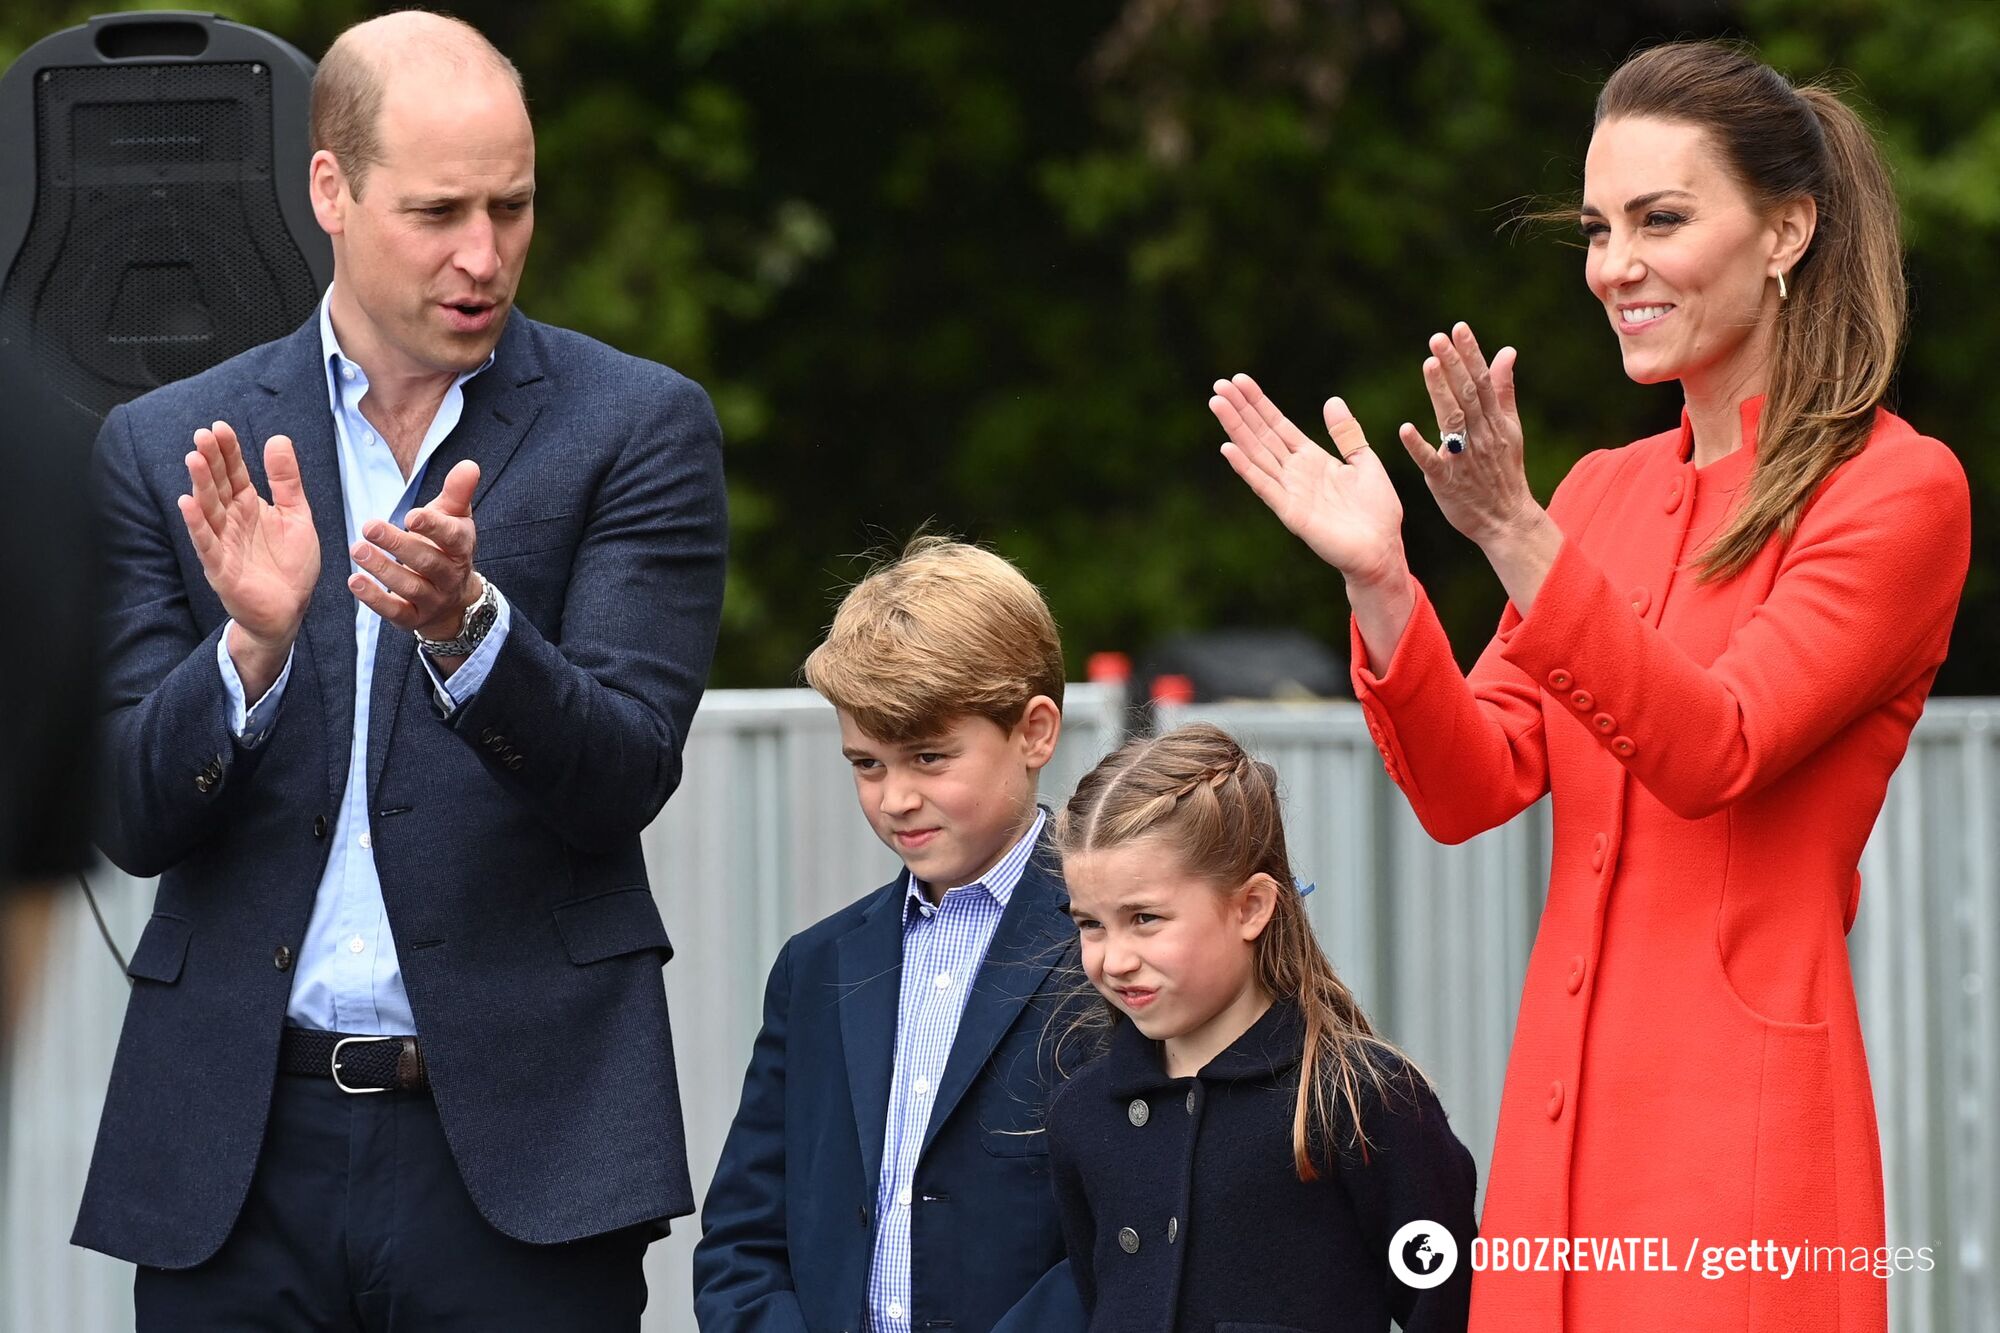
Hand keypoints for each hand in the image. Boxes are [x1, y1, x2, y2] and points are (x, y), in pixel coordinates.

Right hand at [177, 421, 319, 649]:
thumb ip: (287, 482)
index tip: (220, 427)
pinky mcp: (221, 568)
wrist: (290, 609)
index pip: (235, 473)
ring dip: (200, 485)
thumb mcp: (297, 516)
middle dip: (211, 461)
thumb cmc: (290, 565)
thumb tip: (278, 439)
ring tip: (193, 458)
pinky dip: (197, 525)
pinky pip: (207, 544)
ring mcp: (224, 544)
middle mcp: (232, 521)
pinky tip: (188, 504)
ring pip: (209, 510)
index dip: (228, 452)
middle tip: (203, 435)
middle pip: (218, 486)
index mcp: (250, 507)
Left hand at [348, 459, 481, 640]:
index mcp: (461, 547)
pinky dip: (375, 598)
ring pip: (410, 586)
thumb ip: (458, 492)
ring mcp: (433, 599)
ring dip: (382, 569)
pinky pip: (395, 611)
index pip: (451, 537)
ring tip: (357, 549)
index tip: (411, 516)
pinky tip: (355, 582)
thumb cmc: (447, 547)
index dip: (433, 528)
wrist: (454, 598)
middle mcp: (450, 575)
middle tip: (369, 527)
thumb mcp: (455, 518)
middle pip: (427, 561)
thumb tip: (469, 464)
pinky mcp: (413, 618)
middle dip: (398, 545)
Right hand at [1209, 373, 1408, 588]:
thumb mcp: (1365, 462)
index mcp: (1312, 459)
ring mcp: (1289, 491)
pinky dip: (1245, 467)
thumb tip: (1332, 400)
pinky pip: (1263, 485)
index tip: (1240, 381)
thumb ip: (1346, 434)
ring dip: (1235, 429)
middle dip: (1240, 410)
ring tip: (1217, 403)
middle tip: (1219, 384)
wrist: (1382, 550)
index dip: (1259, 403)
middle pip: (1261, 435)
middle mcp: (1295, 473)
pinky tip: (1228, 448)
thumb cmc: (1377, 512)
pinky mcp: (1290, 512)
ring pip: (1256, 453)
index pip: (1278, 425)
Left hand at [1397, 323, 1542, 548]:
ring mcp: (1464, 458)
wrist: (1506, 519)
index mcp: (1495, 421)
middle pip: (1467, 395)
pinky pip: (1432, 462)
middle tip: (1438, 337)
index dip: (1471, 354)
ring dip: (1440, 392)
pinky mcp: (1447, 481)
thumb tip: (1506, 351)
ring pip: (1452, 420)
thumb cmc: (1503, 471)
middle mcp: (1481, 435)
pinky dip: (1419, 446)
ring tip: (1428, 364)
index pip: (1482, 381)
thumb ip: (1503, 390)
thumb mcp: (1510, 429)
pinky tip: (1405, 428)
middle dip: (1453, 365)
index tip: (1458, 328)